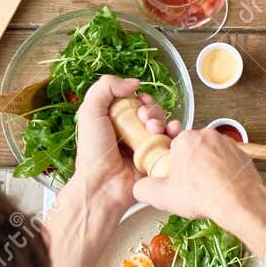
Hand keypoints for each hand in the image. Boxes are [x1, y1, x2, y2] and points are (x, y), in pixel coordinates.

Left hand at [69, 75, 179, 218]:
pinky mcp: (158, 158)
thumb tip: (133, 82)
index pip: (134, 101)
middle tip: (144, 118)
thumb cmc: (93, 152)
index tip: (139, 100)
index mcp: (114, 120)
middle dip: (152, 110)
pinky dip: (175, 133)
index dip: (140, 98)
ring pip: (163, 124)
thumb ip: (106, 87)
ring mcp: (145, 146)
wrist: (103, 184)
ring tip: (153, 129)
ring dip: (162, 121)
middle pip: (151, 111)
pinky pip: (172, 141)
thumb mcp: (90, 111)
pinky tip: (170, 133)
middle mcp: (131, 132)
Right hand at [132, 129, 265, 260]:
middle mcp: (206, 135)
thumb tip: (140, 188)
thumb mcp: (162, 197)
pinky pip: (226, 160)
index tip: (176, 180)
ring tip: (207, 189)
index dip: (172, 167)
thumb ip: (143, 189)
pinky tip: (221, 187)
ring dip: (207, 169)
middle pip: (192, 150)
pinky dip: (223, 172)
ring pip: (210, 155)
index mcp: (184, 139)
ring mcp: (226, 142)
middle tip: (191, 187)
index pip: (172, 148)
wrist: (240, 201)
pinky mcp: (241, 153)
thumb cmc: (204, 195)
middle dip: (190, 167)